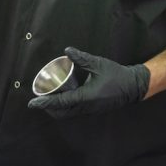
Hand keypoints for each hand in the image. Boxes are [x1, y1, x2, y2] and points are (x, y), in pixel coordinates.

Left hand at [28, 46, 149, 118]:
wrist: (133, 87)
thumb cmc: (116, 75)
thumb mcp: (98, 64)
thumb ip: (82, 58)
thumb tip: (67, 50)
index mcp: (86, 97)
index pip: (60, 102)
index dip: (45, 103)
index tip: (32, 103)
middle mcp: (86, 107)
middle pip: (61, 113)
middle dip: (48, 108)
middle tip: (38, 99)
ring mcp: (89, 111)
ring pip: (67, 114)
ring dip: (56, 109)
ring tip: (48, 98)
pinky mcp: (92, 110)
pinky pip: (74, 112)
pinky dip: (65, 108)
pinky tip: (62, 98)